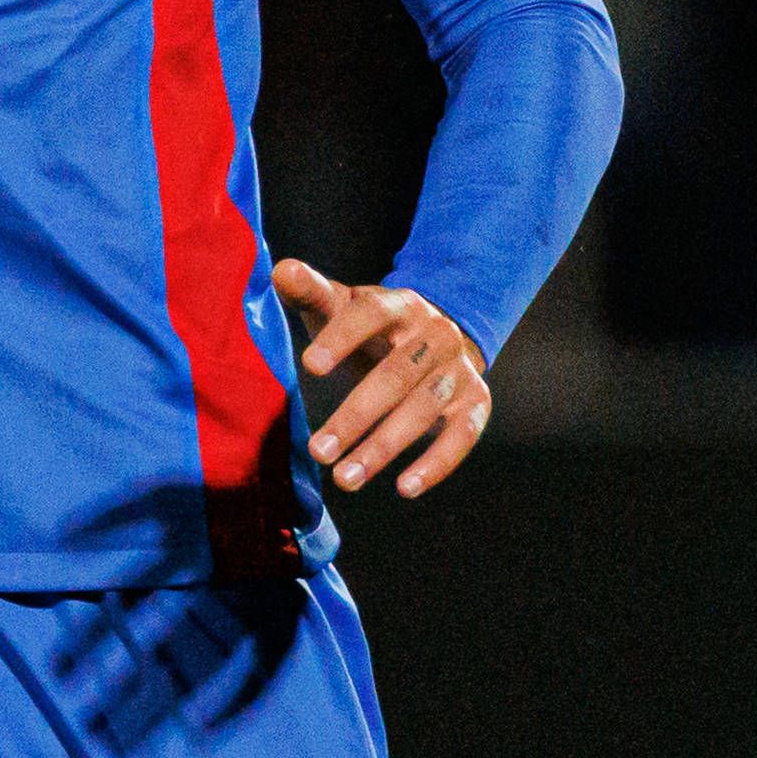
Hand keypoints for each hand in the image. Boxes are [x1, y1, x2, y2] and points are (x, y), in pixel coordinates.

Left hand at [276, 258, 496, 497]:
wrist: (433, 334)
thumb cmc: (371, 326)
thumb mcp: (342, 305)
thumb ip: (311, 292)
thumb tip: (280, 270)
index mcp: (399, 304)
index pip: (371, 314)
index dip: (342, 337)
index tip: (309, 366)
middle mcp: (435, 334)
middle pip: (396, 375)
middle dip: (356, 416)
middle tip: (319, 451)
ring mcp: (459, 369)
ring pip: (426, 409)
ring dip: (385, 448)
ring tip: (345, 478)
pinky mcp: (476, 400)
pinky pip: (464, 434)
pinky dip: (438, 463)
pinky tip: (405, 487)